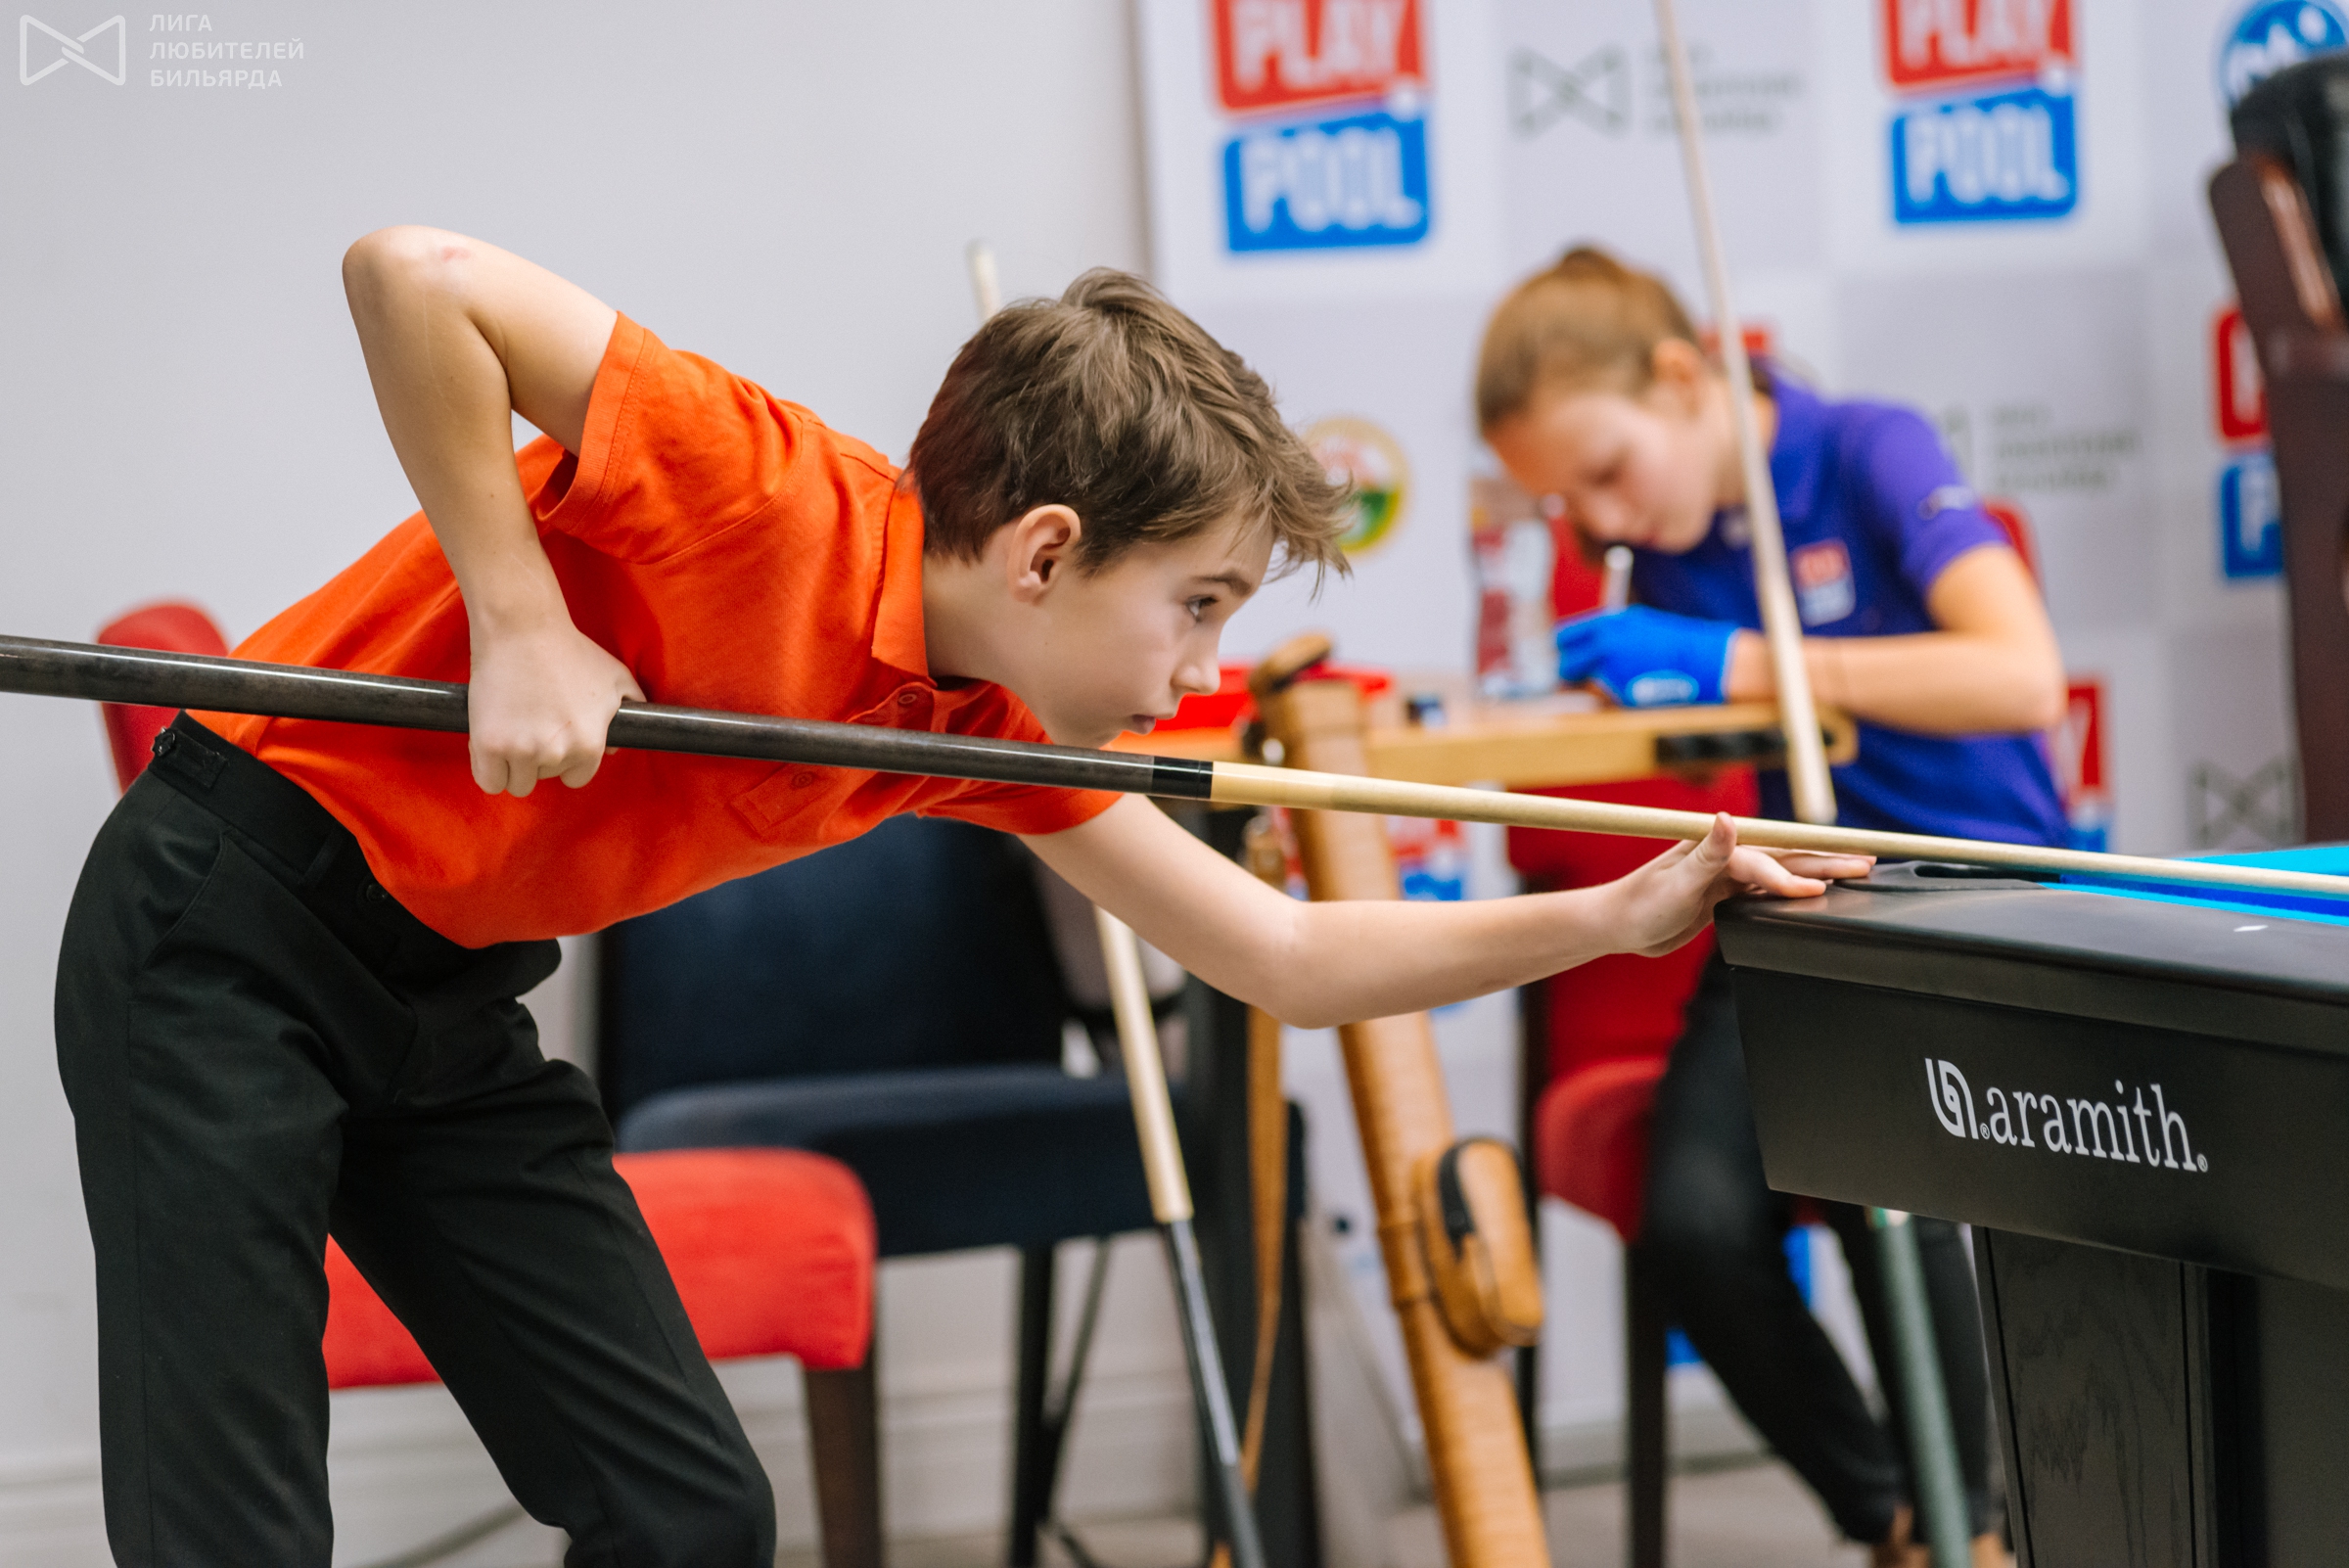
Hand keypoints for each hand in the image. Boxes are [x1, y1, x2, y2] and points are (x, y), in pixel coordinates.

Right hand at [466, 616, 643, 796]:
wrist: (522, 628)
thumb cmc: (569, 650)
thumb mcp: (616, 677)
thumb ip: (630, 710)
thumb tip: (618, 746)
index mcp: (590, 745)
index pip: (576, 778)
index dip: (565, 761)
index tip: (554, 739)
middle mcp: (557, 754)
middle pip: (544, 778)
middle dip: (538, 757)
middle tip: (531, 723)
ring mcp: (521, 751)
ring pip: (516, 783)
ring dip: (512, 765)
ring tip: (511, 730)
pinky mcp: (488, 744)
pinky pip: (488, 781)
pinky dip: (488, 769)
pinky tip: (490, 745)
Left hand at [1557, 606, 1740, 706]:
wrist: (1710, 662)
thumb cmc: (1679, 646)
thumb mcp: (1641, 627)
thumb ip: (1611, 636)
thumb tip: (1583, 653)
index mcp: (1608, 623)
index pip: (1564, 637)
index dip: (1563, 651)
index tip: (1564, 660)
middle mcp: (1603, 644)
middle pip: (1564, 665)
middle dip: (1568, 675)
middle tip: (1577, 682)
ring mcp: (1611, 669)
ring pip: (1583, 686)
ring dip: (1593, 690)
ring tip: (1622, 686)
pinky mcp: (1622, 694)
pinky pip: (1605, 701)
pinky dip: (1613, 701)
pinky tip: (1636, 695)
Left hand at [1608, 814, 1872, 957]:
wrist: (1618, 926)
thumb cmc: (1640, 904)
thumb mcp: (1675, 881)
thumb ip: (1707, 853)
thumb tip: (1729, 819)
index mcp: (1717, 847)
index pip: (1770, 857)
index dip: (1802, 867)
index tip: (1829, 881)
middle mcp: (1727, 855)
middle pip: (1786, 856)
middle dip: (1828, 860)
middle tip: (1868, 863)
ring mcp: (1728, 876)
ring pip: (1783, 872)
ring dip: (1818, 872)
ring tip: (1854, 874)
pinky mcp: (1726, 896)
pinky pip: (1769, 891)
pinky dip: (1795, 891)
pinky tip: (1816, 894)